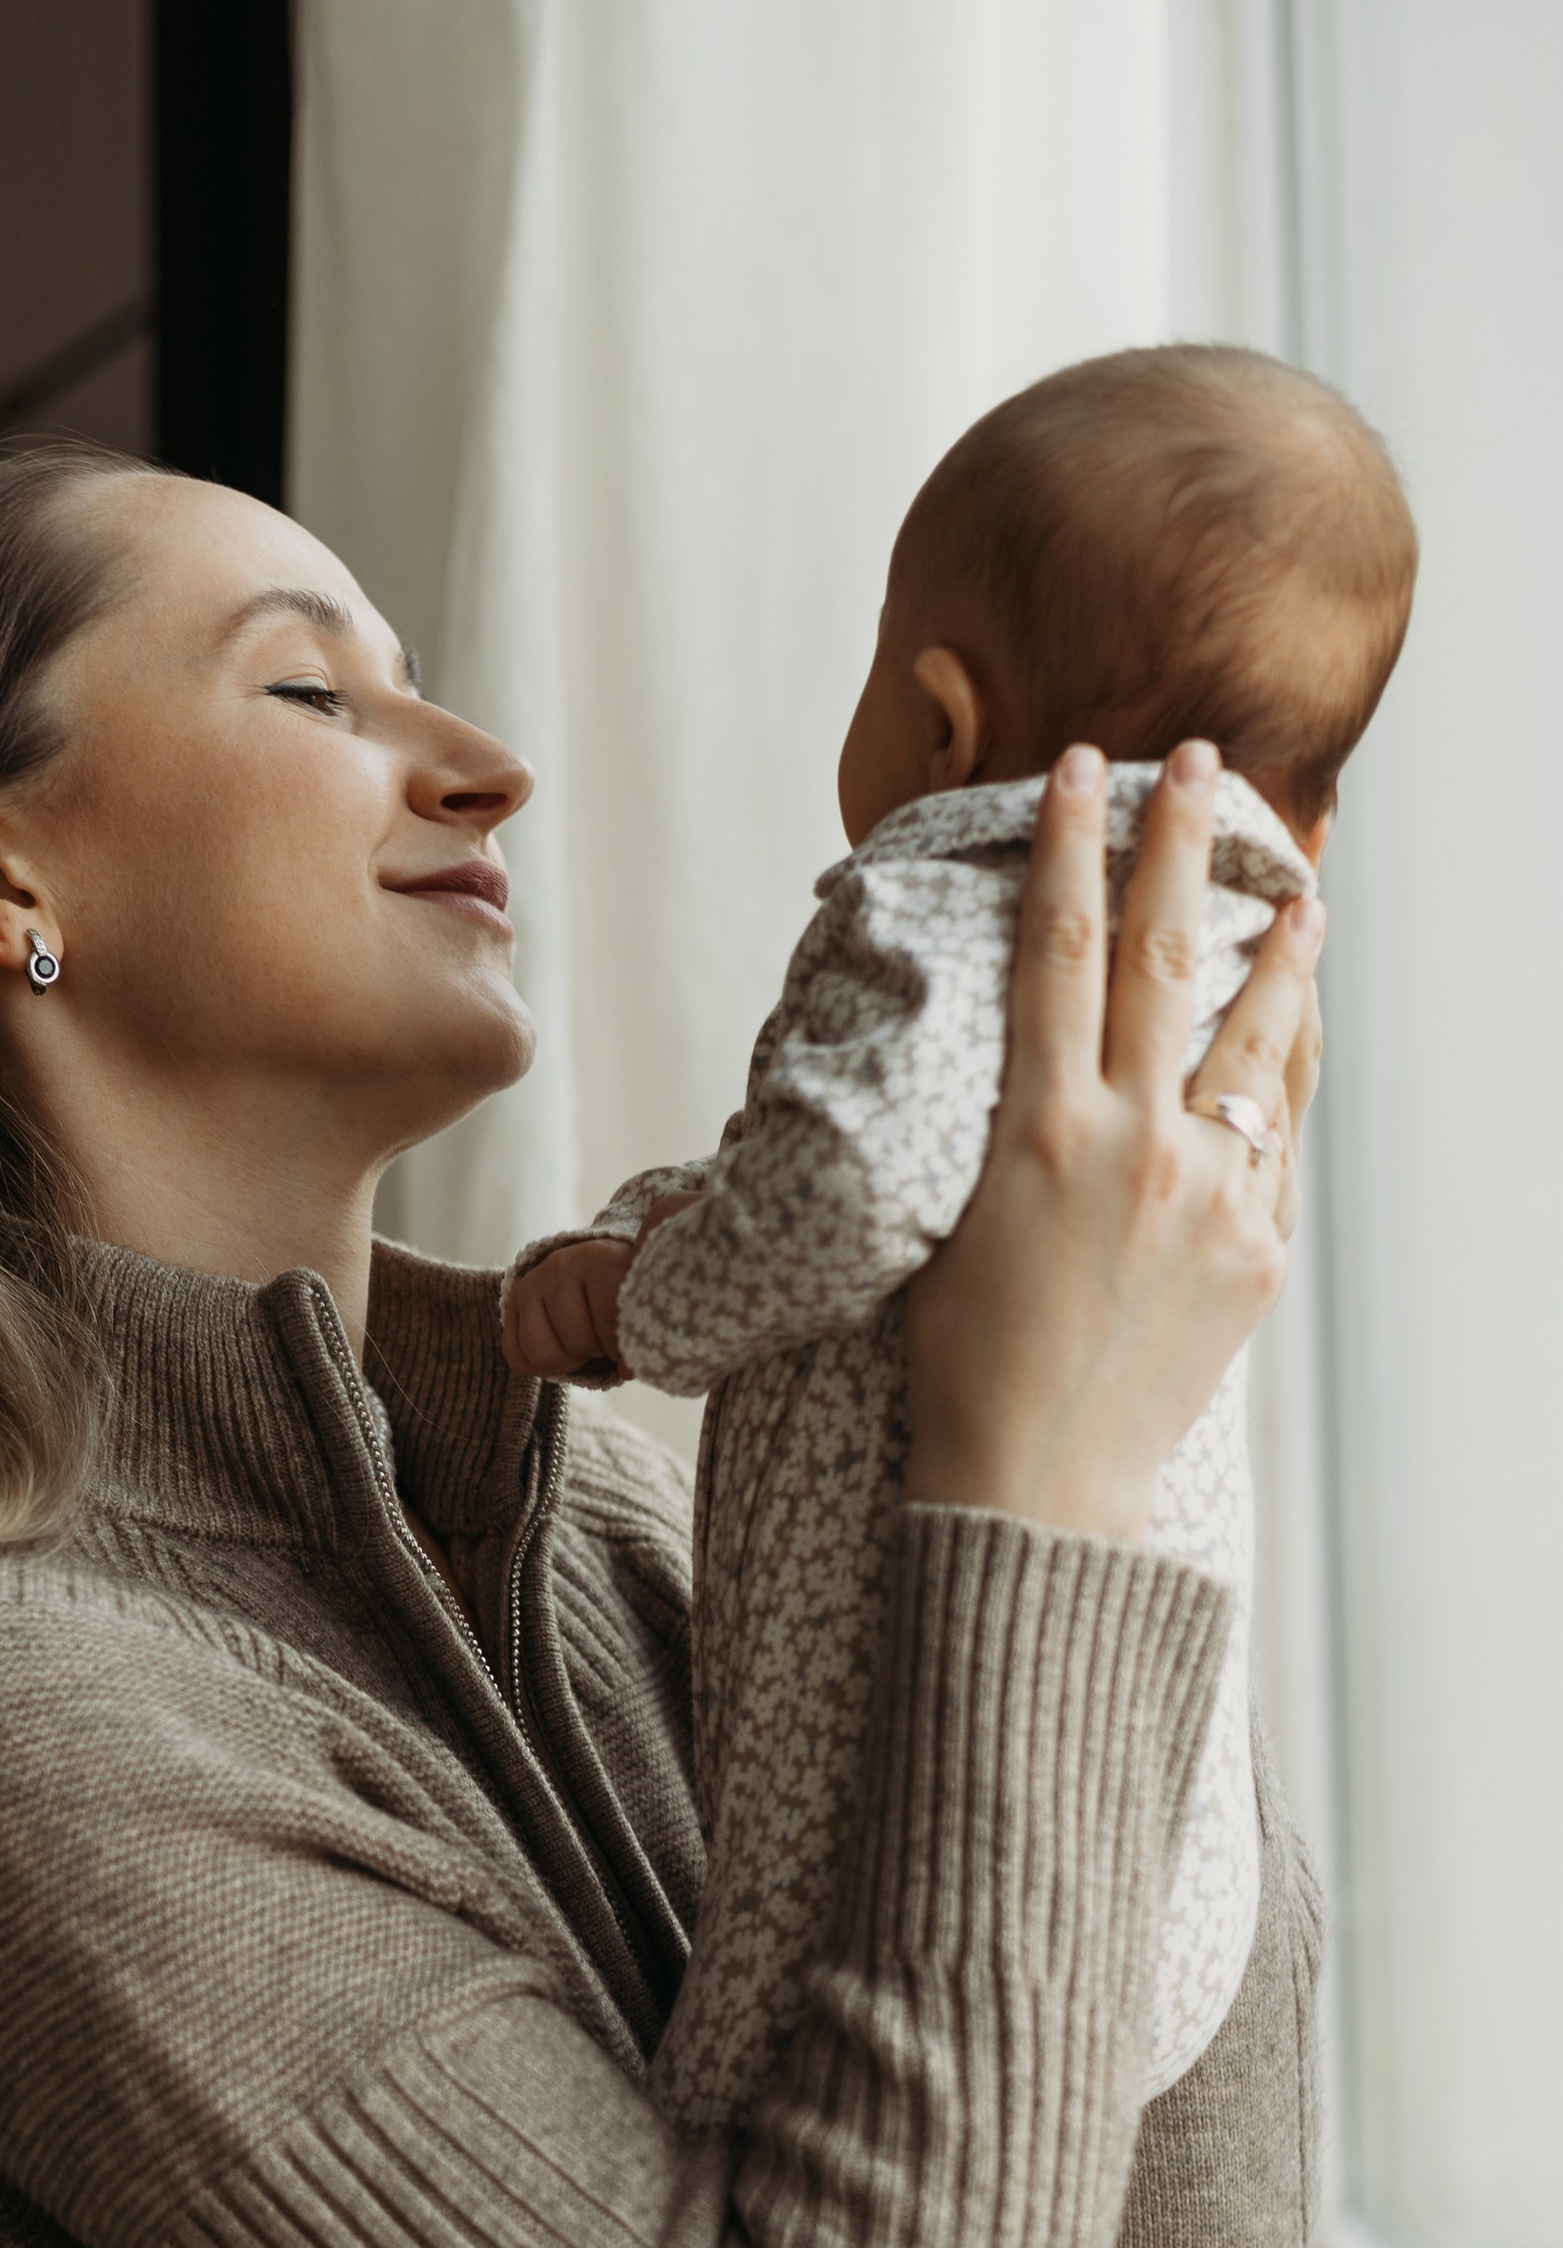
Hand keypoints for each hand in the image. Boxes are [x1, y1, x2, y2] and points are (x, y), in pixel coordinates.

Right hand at [504, 1234, 637, 1382]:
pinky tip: (557, 1350)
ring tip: (581, 1345)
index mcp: (602, 1261)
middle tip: (602, 1340)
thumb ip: (639, 1334)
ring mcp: (532, 1282)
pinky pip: (514, 1354)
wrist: (595, 1266)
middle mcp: (561, 1265)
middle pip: (576, 1341)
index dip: (619, 1347)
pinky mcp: (513, 1300)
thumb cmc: (623, 1290)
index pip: (609, 1323)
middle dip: (593, 1352)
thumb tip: (628, 1371)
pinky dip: (536, 1366)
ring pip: (541, 1352)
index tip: (625, 1346)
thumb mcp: (638, 1303)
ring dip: (566, 1361)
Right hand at [903, 741, 1325, 1541]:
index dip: (1071, 849)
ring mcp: (1209, 1195)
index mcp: (1039, 1131)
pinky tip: (1296, 1024)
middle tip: (1201, 763)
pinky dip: (1287, 1065)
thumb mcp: (947, 1223)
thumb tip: (1036, 1049)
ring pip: (1254, 1038)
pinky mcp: (1256, 1249)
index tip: (1083, 769)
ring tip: (1301, 890)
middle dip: (1181, 850)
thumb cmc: (959, 1362)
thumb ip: (1006, 1126)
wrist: (1035, 1485)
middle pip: (1164, 960)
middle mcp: (1135, 1145)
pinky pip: (1278, 1131)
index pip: (1059, 951)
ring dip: (1277, 951)